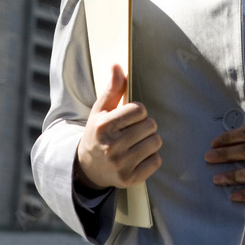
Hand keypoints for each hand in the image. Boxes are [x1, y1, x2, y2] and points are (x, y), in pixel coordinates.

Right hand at [75, 64, 161, 190]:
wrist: (88, 167)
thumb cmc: (98, 133)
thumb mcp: (101, 110)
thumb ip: (112, 88)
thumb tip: (117, 65)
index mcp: (103, 127)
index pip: (139, 110)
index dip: (138, 111)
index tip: (130, 117)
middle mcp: (111, 147)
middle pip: (150, 126)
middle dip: (145, 125)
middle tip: (133, 130)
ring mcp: (121, 165)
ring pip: (155, 142)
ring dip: (150, 140)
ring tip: (136, 142)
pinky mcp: (130, 179)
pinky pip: (156, 161)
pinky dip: (151, 157)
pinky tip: (138, 156)